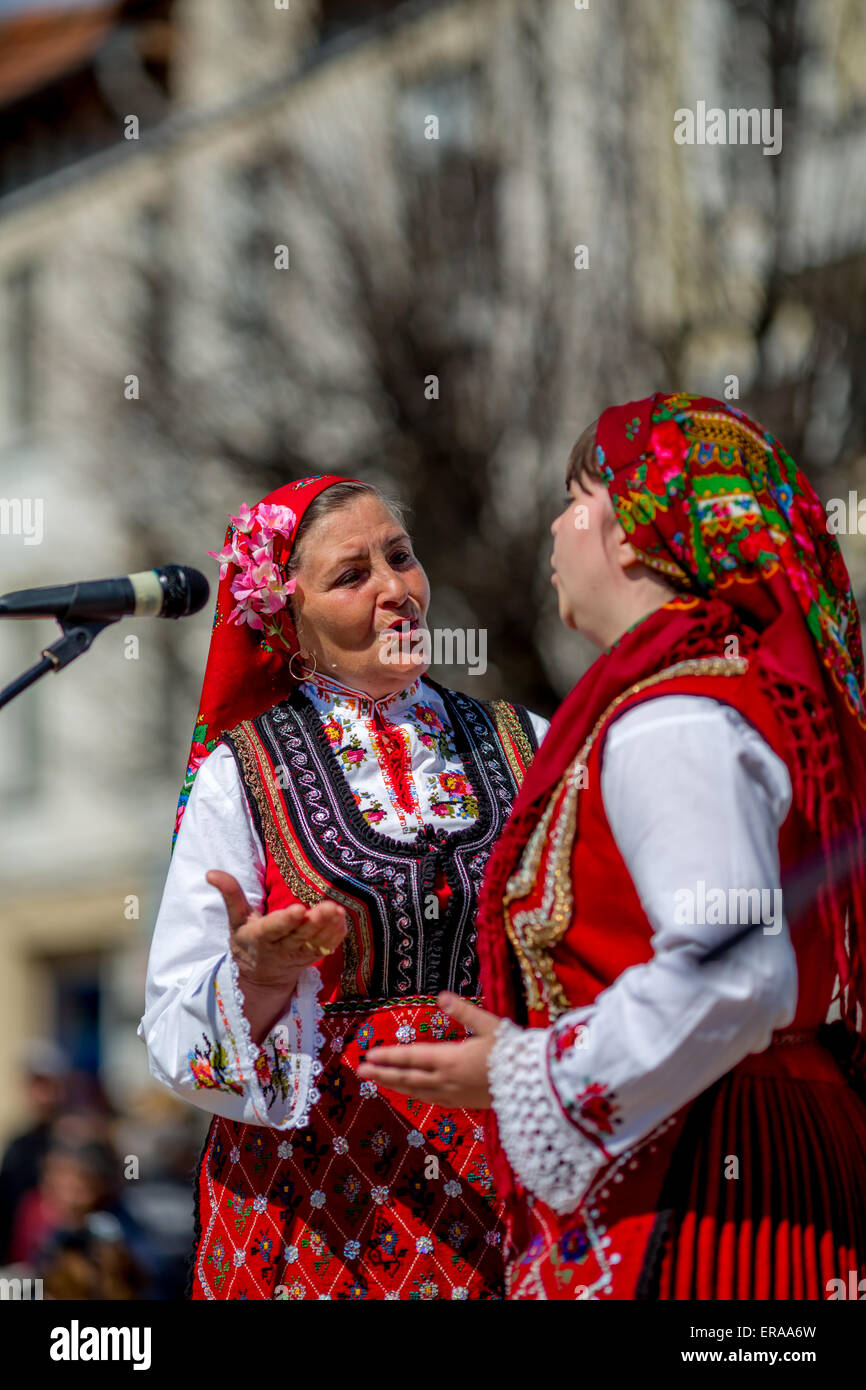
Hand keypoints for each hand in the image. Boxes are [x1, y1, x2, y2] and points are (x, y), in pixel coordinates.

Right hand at [205, 870, 347, 988]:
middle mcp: (279, 948)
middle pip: (298, 936)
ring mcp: (297, 956)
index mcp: (259, 937)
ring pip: (315, 943)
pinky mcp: (311, 959)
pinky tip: (343, 921)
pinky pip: (325, 949)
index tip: (299, 909)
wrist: (260, 977)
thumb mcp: (236, 920)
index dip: (285, 921)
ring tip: (338, 911)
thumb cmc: (247, 941)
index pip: (272, 929)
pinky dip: (335, 937)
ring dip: (328, 928)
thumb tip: (211, 873)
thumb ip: (230, 895)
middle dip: (314, 922)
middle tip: (328, 907)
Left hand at [356, 992, 502, 1108]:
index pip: (412, 1057)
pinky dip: (415, 1095)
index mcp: (451, 1059)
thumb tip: (441, 996)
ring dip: (395, 1085)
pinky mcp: (463, 1103)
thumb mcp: (490, 1025)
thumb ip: (464, 1011)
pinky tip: (411, 1093)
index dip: (389, 1057)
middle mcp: (448, 1080)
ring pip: (417, 1091)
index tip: (369, 1055)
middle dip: (382, 1074)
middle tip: (360, 1070)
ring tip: (377, 1081)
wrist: (536, 1084)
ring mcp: (455, 1094)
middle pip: (408, 1077)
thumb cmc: (514, 1051)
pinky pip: (432, 1100)